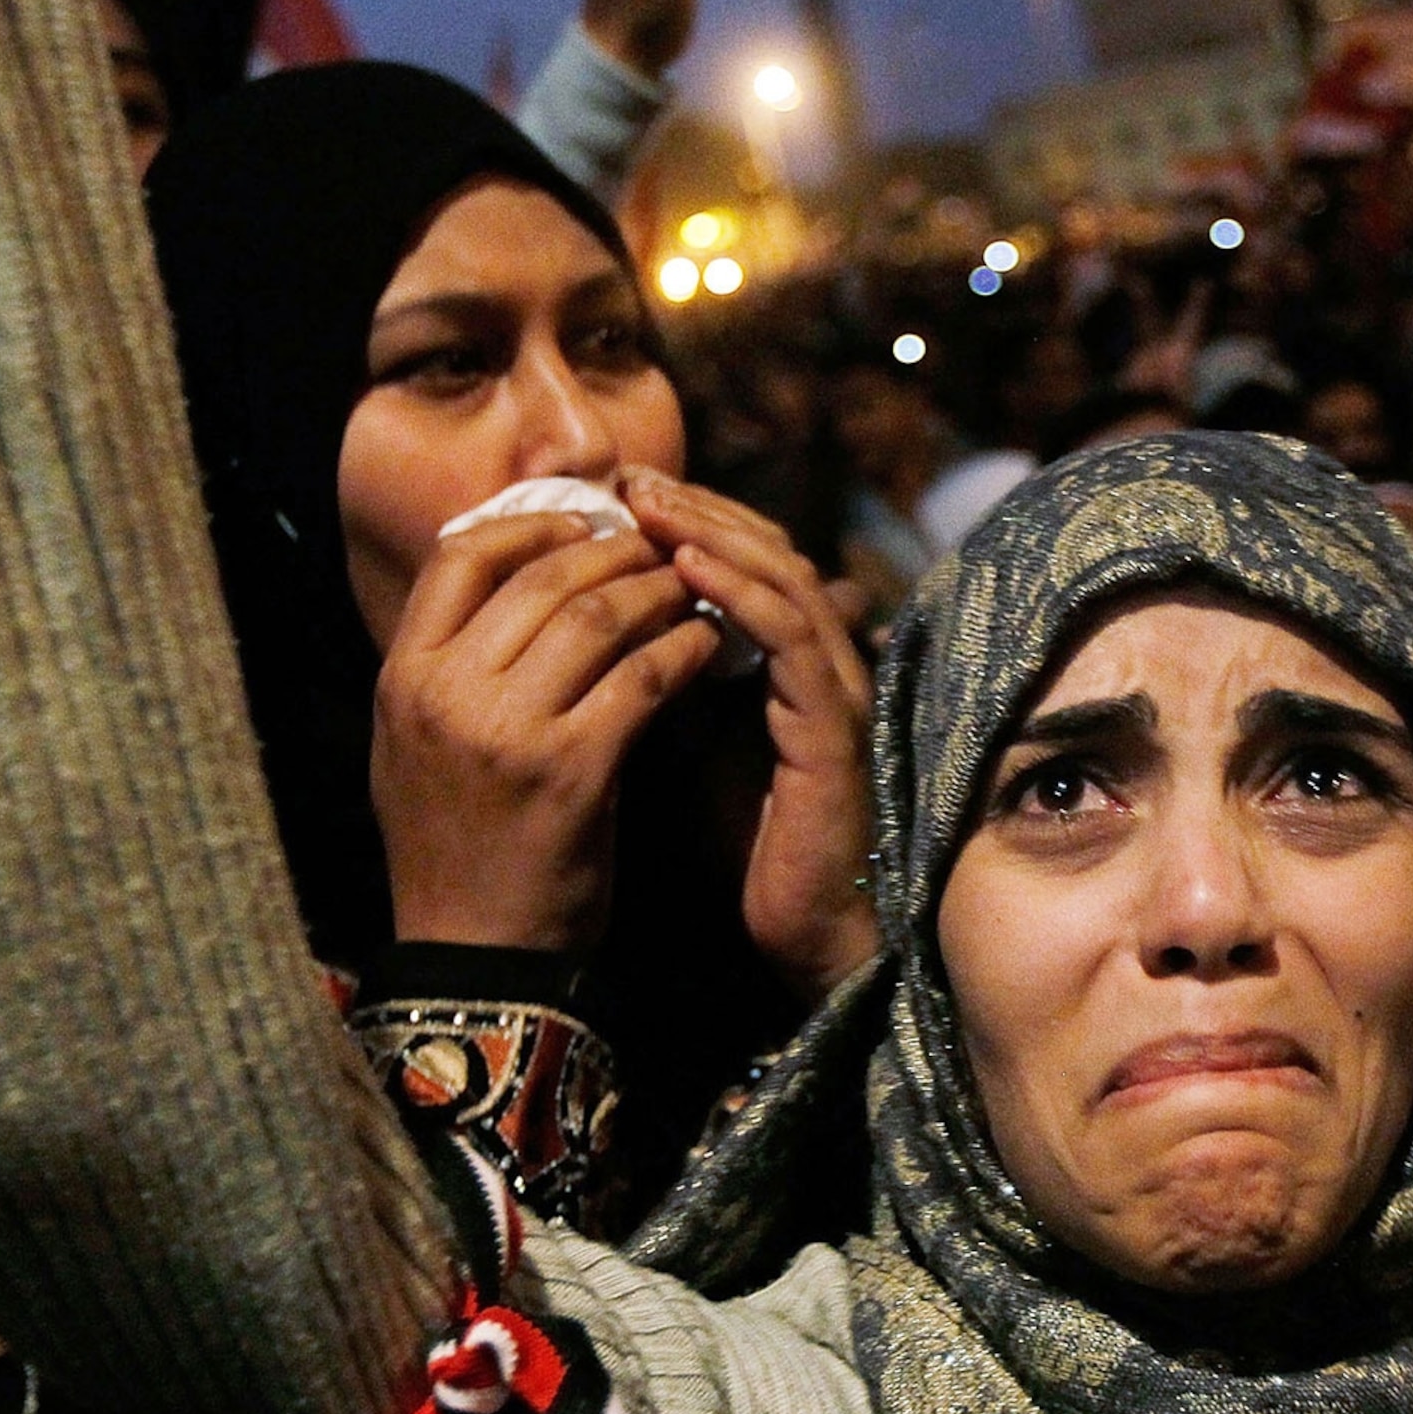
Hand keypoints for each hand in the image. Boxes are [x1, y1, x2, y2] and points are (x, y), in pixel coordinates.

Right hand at [372, 516, 716, 954]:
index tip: (584, 521)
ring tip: (691, 586)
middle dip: (614, 550)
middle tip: (662, 547)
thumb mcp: (417, 742)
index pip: (462, 556)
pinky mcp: (572, 769)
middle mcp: (445, 693)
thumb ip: (453, 662)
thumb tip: (514, 573)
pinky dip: (683, 647)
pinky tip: (707, 642)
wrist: (474, 950)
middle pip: (543, 576)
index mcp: (403, 677)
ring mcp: (506, 730)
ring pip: (598, 615)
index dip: (531, 523)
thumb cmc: (456, 843)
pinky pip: (643, 676)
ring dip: (657, 590)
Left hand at [621, 470, 879, 994]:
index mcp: (784, 664)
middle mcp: (819, 661)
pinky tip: (685, 567)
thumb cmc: (741, 850)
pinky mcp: (835, 721)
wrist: (801, 934)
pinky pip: (788, 633)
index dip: (686, 522)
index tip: (613, 498)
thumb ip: (651, 682)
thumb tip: (577, 625)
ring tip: (648, 505)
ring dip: (712, 532)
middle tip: (629, 478)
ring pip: (781, 575)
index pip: (744, 562)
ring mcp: (834, 686)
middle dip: (696, 510)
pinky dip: (738, 591)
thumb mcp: (681, 746)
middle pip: (767, 550)